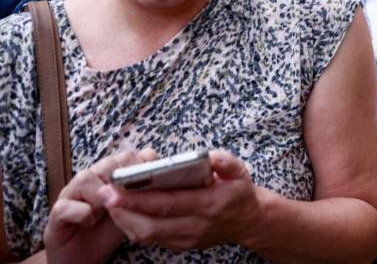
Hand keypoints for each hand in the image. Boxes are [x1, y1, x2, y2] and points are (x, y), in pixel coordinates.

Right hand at [45, 148, 156, 263]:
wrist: (81, 256)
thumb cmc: (108, 230)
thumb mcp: (132, 210)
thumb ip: (144, 192)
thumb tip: (160, 172)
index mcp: (110, 176)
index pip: (127, 157)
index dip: (139, 168)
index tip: (147, 184)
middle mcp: (91, 180)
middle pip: (108, 163)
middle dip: (121, 180)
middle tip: (126, 200)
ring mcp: (71, 194)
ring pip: (86, 178)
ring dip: (101, 195)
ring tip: (107, 211)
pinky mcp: (57, 214)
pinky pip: (66, 206)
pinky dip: (81, 212)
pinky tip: (90, 221)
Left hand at [98, 150, 259, 251]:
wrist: (248, 221)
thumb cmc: (239, 191)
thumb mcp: (240, 171)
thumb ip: (226, 162)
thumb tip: (210, 156)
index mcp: (209, 204)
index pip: (169, 203)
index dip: (140, 198)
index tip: (118, 188)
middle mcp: (196, 225)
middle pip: (151, 224)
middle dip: (123, 211)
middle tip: (103, 195)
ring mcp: (187, 239)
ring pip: (147, 235)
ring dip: (124, 221)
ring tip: (109, 202)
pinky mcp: (180, 245)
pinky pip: (151, 239)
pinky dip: (133, 227)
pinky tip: (124, 212)